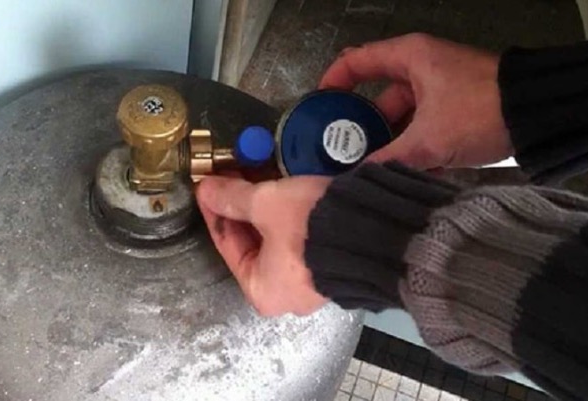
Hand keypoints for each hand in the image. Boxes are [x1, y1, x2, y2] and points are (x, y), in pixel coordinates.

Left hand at [195, 175, 329, 316]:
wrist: (379, 230)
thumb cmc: (314, 228)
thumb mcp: (266, 204)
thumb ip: (233, 198)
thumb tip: (208, 191)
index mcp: (263, 293)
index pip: (227, 245)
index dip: (217, 210)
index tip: (211, 188)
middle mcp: (289, 297)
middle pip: (254, 245)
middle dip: (245, 208)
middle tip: (237, 178)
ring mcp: (315, 285)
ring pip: (280, 241)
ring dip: (269, 210)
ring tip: (263, 179)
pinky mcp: (337, 268)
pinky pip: (304, 242)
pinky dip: (293, 218)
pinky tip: (291, 193)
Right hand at [320, 33, 511, 168]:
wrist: (540, 116)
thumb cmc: (478, 112)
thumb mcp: (428, 139)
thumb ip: (388, 160)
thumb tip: (355, 181)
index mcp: (408, 58)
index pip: (354, 62)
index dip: (331, 84)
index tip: (317, 113)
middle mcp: (420, 68)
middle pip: (378, 98)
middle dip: (363, 130)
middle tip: (346, 159)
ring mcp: (440, 90)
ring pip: (403, 119)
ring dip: (391, 146)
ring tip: (375, 174)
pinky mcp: (457, 110)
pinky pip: (424, 129)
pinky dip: (415, 149)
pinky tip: (406, 176)